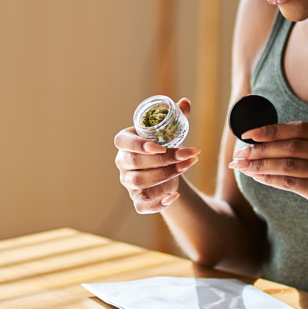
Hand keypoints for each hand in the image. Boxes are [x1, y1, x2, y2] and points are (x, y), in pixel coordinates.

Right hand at [114, 98, 199, 213]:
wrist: (165, 169)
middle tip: (185, 155)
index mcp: (126, 142)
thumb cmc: (164, 145)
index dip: (138, 144)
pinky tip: (175, 195)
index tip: (160, 146)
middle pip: (135, 164)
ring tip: (186, 167)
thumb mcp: (170, 131)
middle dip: (162, 160)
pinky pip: (143, 206)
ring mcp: (128, 183)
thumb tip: (185, 102)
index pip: (122, 142)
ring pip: (140, 184)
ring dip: (166, 176)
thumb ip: (177, 116)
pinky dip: (159, 203)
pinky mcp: (137, 200)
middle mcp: (123, 163)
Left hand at [228, 121, 307, 232]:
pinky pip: (291, 183)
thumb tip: (266, 139)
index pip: (299, 129)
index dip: (271, 130)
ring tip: (242, 165)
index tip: (248, 134)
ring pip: (288, 165)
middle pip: (291, 146)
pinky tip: (256, 177)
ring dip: (260, 164)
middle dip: (260, 149)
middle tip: (240, 153)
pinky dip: (270, 179)